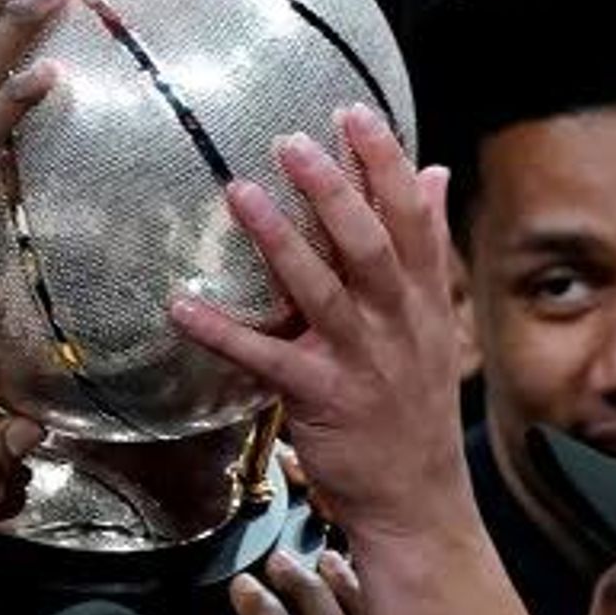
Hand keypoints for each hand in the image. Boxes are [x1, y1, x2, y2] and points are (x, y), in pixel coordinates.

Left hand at [164, 107, 471, 545]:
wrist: (419, 502)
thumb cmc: (412, 407)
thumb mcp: (434, 323)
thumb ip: (425, 248)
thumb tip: (432, 173)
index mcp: (422, 300)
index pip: (411, 218)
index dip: (385, 163)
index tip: (355, 113)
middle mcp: (397, 323)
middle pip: (369, 243)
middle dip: (332, 189)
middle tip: (292, 139)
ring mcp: (361, 361)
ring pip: (322, 290)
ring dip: (278, 240)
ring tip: (239, 192)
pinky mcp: (322, 399)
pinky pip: (267, 360)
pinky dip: (223, 333)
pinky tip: (181, 307)